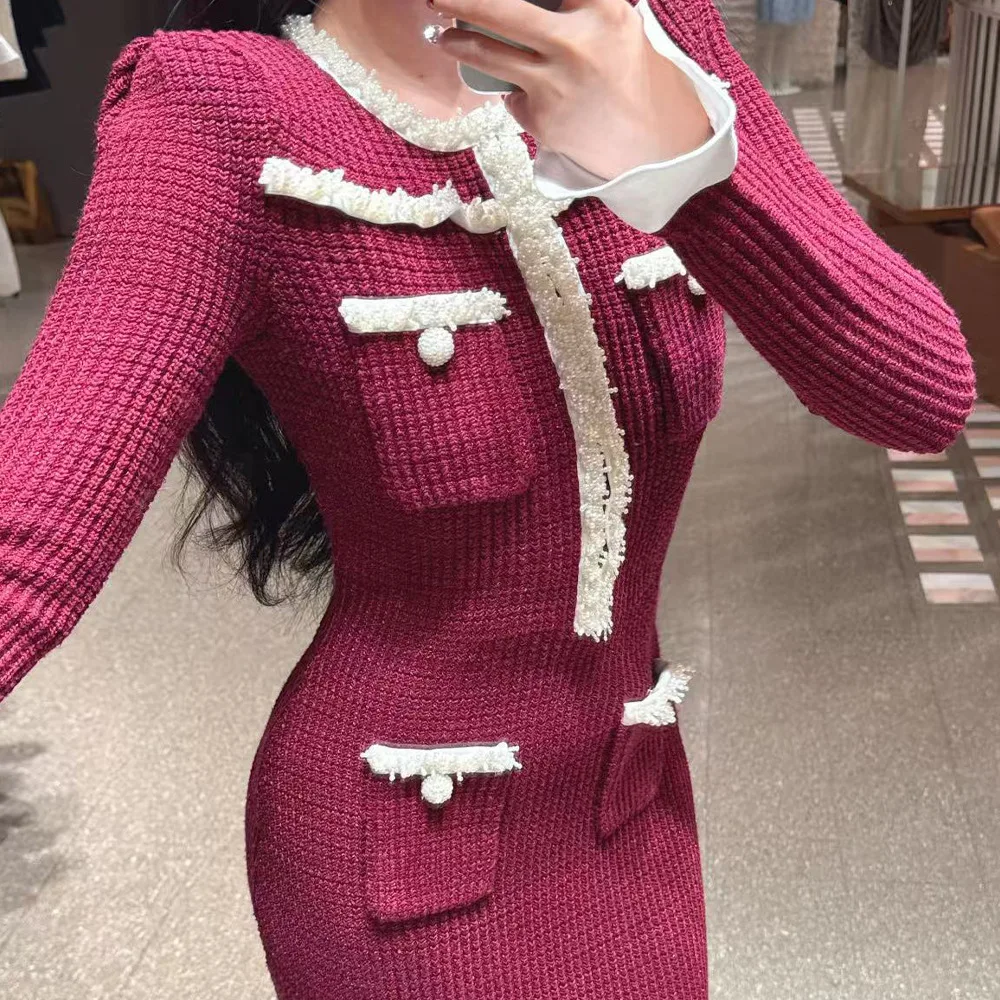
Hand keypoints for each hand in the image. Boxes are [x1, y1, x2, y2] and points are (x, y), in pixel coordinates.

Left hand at [428, 0, 712, 178]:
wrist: (657, 149)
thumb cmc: (636, 82)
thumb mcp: (618, 29)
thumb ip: (578, 10)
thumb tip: (530, 4)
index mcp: (605, 11)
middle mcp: (577, 44)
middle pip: (502, 10)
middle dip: (462, 0)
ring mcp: (555, 85)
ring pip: (489, 55)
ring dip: (460, 41)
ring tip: (446, 35)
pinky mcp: (542, 120)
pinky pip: (512, 96)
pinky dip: (515, 91)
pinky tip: (533, 96)